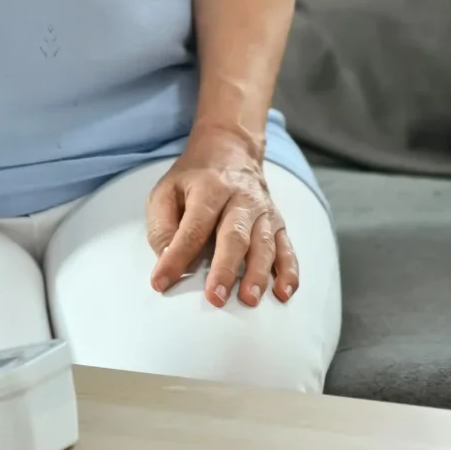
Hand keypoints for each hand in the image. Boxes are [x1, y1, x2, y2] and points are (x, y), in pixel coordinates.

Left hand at [145, 127, 298, 307]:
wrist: (231, 150)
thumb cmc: (193, 179)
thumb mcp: (166, 191)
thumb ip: (162, 226)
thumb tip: (165, 259)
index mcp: (208, 189)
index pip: (192, 227)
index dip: (176, 256)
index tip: (161, 282)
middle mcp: (240, 199)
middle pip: (234, 236)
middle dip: (225, 269)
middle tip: (215, 298)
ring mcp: (263, 211)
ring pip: (264, 245)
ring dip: (258, 274)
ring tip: (249, 299)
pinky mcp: (278, 223)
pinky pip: (287, 249)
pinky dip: (289, 272)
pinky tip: (283, 293)